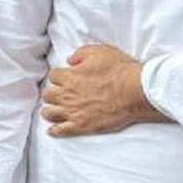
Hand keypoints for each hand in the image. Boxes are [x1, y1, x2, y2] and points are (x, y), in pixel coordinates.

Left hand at [40, 45, 167, 136]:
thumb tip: (71, 60)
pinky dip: (54, 130)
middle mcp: (67, 95)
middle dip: (52, 93)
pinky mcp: (81, 126)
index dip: (59, 76)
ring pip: (49, 113)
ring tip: (52, 110)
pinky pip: (60, 130)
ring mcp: (73, 111)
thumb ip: (81, 53)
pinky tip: (53, 129)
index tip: (64, 77)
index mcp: (70, 76)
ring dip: (49, 110)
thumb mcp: (100, 51)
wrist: (134, 92)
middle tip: (58, 93)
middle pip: (48, 95)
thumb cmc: (119, 70)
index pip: (53, 76)